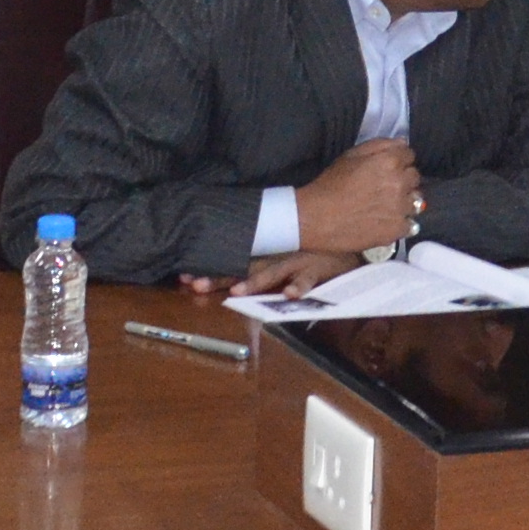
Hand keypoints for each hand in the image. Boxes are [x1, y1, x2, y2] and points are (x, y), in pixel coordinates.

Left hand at [199, 247, 363, 301]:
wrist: (345, 234)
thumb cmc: (311, 246)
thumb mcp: (282, 248)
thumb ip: (260, 258)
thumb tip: (230, 273)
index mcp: (265, 253)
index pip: (232, 262)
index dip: (208, 270)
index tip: (182, 277)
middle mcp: (275, 256)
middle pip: (243, 268)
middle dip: (220, 278)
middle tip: (194, 285)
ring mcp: (296, 261)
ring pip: (272, 273)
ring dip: (254, 282)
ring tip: (236, 292)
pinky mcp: (318, 269)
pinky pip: (309, 280)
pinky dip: (300, 287)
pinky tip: (290, 295)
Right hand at [295, 138, 421, 256]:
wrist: (316, 218)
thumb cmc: (330, 184)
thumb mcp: (351, 155)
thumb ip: (380, 145)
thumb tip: (402, 143)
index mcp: (389, 162)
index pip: (409, 156)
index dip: (398, 161)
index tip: (386, 169)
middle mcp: (400, 184)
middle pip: (415, 178)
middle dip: (403, 180)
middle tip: (384, 188)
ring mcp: (400, 209)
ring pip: (416, 201)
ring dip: (405, 202)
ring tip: (386, 207)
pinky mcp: (397, 230)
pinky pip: (411, 224)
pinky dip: (401, 223)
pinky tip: (386, 222)